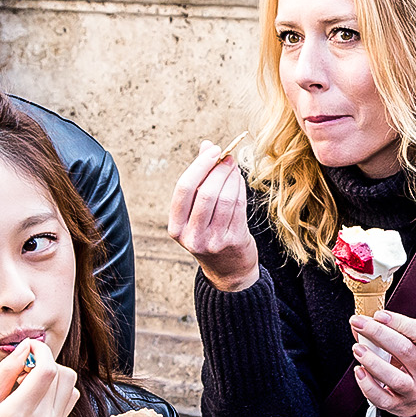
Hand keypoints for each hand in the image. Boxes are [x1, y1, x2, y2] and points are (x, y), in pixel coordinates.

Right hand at [0, 340, 78, 416]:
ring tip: (30, 381)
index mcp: (19, 413)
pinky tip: (39, 393)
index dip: (41, 351)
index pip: (47, 370)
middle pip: (62, 374)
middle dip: (46, 361)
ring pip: (70, 383)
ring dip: (54, 374)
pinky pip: (70, 397)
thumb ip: (6, 372)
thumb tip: (26, 347)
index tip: (30, 346)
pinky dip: (59, 388)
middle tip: (25, 366)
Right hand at [168, 140, 258, 291]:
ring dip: (232, 177)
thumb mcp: (196, 212)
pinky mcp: (233, 240)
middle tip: (228, 156)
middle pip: (205, 192)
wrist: (228, 271)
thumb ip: (199, 178)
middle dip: (218, 169)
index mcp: (176, 227)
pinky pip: (239, 207)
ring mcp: (213, 240)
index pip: (183, 189)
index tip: (213, 151)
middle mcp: (191, 236)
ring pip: (225, 198)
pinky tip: (239, 181)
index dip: (199, 166)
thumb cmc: (210, 233)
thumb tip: (206, 145)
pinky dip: (240, 188)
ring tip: (234, 167)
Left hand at [350, 310, 415, 416]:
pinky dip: (367, 385)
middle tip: (358, 323)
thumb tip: (359, 324)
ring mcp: (414, 391)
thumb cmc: (412, 367)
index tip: (378, 314)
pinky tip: (359, 371)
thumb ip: (388, 334)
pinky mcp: (399, 406)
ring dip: (372, 360)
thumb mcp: (410, 349)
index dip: (400, 322)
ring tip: (356, 348)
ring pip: (394, 377)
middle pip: (405, 350)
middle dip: (378, 333)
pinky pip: (381, 398)